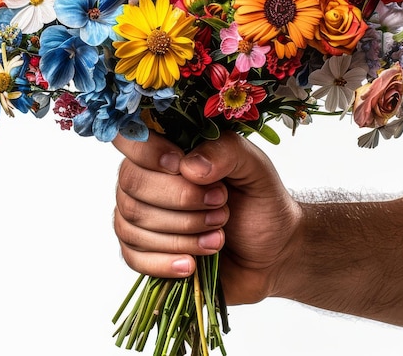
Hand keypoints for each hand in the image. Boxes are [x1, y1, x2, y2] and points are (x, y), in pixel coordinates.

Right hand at [113, 131, 300, 304]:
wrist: (271, 253)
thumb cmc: (260, 202)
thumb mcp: (255, 168)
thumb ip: (226, 152)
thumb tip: (189, 167)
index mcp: (170, 149)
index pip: (131, 138)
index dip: (147, 152)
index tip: (179, 165)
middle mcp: (148, 179)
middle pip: (132, 184)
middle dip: (180, 199)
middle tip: (221, 206)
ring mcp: (142, 217)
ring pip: (132, 222)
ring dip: (181, 233)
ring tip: (218, 235)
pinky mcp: (144, 252)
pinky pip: (132, 257)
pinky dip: (164, 262)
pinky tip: (192, 264)